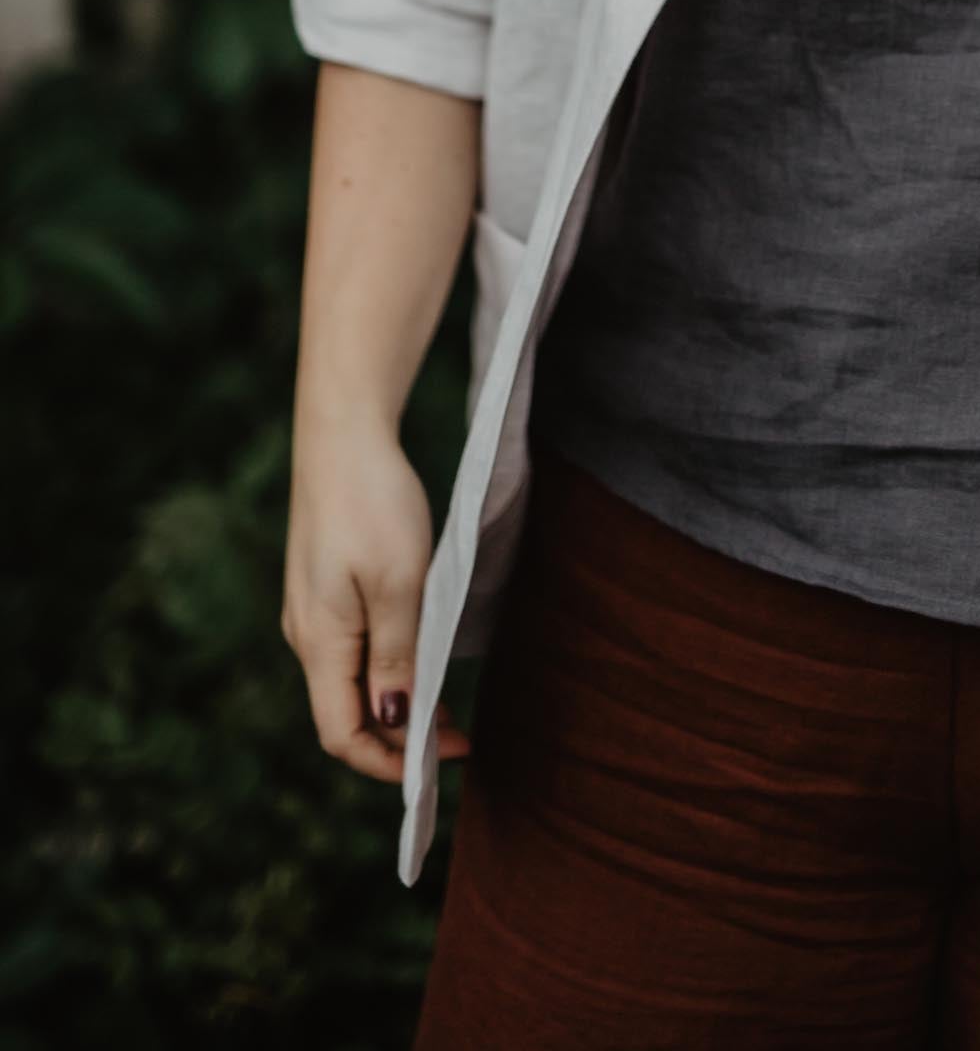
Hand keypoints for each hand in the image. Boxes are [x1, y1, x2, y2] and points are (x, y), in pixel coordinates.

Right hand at [281, 422, 471, 782]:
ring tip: (446, 705)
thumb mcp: (397, 583)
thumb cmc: (372, 503)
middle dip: (397, 740)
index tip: (445, 761)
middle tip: (458, 737)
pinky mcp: (324, 587)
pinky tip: (419, 656)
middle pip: (344, 715)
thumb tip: (396, 726)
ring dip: (395, 704)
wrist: (343, 430)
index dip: (389, 763)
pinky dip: (386, 669)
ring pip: (350, 682)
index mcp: (319, 643)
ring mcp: (312, 611)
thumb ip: (396, 658)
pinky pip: (351, 650)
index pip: (341, 734)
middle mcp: (306, 636)